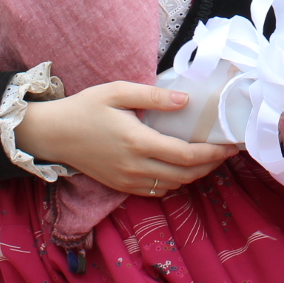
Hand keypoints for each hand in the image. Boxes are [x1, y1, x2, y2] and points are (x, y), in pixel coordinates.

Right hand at [14, 81, 236, 196]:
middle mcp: (135, 167)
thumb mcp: (118, 92)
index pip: (185, 155)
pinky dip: (175, 182)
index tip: (230, 146)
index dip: (212, 154)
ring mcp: (127, 181)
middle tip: (226, 152)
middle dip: (210, 166)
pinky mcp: (120, 186)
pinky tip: (182, 167)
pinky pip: (156, 190)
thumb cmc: (85, 108)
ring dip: (194, 175)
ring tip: (209, 158)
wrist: (53, 134)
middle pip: (185, 175)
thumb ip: (153, 96)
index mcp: (137, 143)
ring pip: (172, 185)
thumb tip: (186, 101)